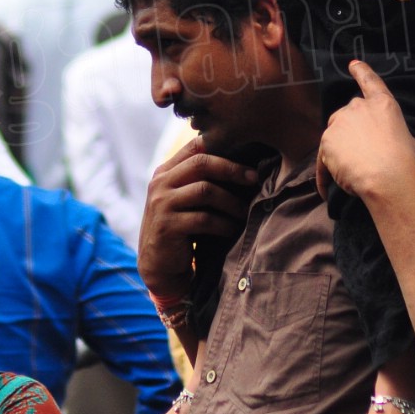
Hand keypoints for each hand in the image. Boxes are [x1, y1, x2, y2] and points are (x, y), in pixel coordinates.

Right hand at [138, 135, 257, 301]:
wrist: (159, 266)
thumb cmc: (181, 229)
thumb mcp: (184, 200)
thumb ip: (199, 180)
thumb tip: (242, 165)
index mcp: (165, 172)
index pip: (194, 146)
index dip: (224, 147)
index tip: (249, 161)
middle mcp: (160, 184)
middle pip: (201, 163)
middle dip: (232, 170)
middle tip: (254, 179)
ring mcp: (161, 204)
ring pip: (205, 190)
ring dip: (231, 201)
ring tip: (246, 211)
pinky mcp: (168, 227)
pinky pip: (204, 219)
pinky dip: (224, 224)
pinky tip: (233, 229)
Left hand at [315, 60, 414, 203]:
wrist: (387, 177)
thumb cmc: (406, 163)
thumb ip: (404, 138)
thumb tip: (406, 145)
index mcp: (383, 104)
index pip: (370, 81)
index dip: (361, 71)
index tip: (353, 64)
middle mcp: (358, 107)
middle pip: (346, 115)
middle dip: (349, 133)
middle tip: (360, 156)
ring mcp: (340, 122)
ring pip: (333, 136)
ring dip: (337, 153)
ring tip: (347, 176)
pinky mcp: (326, 141)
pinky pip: (322, 160)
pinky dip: (324, 176)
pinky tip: (325, 191)